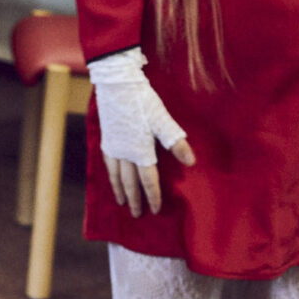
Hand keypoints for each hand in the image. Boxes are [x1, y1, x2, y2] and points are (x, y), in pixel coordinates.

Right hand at [87, 49, 195, 217]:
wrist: (116, 84)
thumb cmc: (142, 101)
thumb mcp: (163, 120)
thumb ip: (176, 142)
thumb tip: (191, 162)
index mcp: (140, 151)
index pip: (147, 180)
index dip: (152, 196)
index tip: (155, 210)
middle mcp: (124, 153)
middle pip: (129, 182)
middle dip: (134, 199)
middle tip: (137, 214)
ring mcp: (113, 146)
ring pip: (115, 174)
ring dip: (119, 190)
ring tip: (121, 201)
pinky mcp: (106, 138)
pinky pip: (108, 162)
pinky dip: (110, 173)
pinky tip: (112, 175)